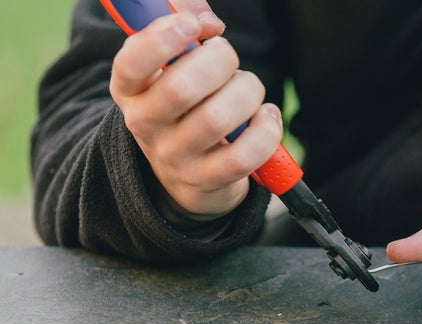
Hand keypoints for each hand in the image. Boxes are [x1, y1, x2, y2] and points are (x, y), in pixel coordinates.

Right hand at [109, 0, 282, 220]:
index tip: (193, 24)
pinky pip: (244, 155)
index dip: (162, 38)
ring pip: (217, 119)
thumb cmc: (189, 105)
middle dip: (221, 61)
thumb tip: (208, 20)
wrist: (190, 174)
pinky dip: (266, 130)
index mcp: (130, 89)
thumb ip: (186, 24)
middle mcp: (145, 125)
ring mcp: (175, 157)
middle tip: (229, 58)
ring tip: (249, 91)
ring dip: (247, 93)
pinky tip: (266, 117)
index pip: (131, 63)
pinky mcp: (207, 181)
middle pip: (181, 88)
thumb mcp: (175, 65)